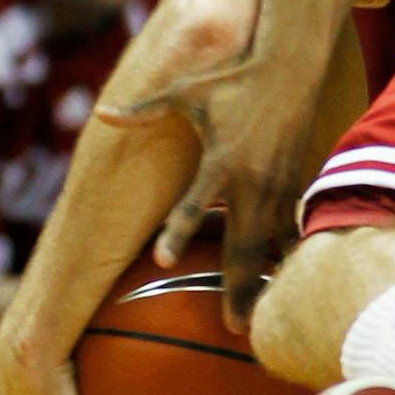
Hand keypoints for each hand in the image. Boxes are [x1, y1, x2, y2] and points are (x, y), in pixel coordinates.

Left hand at [97, 51, 313, 333]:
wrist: (289, 67)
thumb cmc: (231, 81)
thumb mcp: (184, 93)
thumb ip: (143, 111)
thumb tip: (98, 112)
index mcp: (219, 160)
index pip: (194, 202)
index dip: (177, 230)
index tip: (160, 259)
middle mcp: (251, 180)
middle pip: (244, 243)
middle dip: (240, 287)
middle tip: (236, 328)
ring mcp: (278, 185)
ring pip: (273, 244)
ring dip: (268, 281)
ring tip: (264, 320)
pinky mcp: (295, 184)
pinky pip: (292, 229)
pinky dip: (291, 257)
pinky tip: (292, 287)